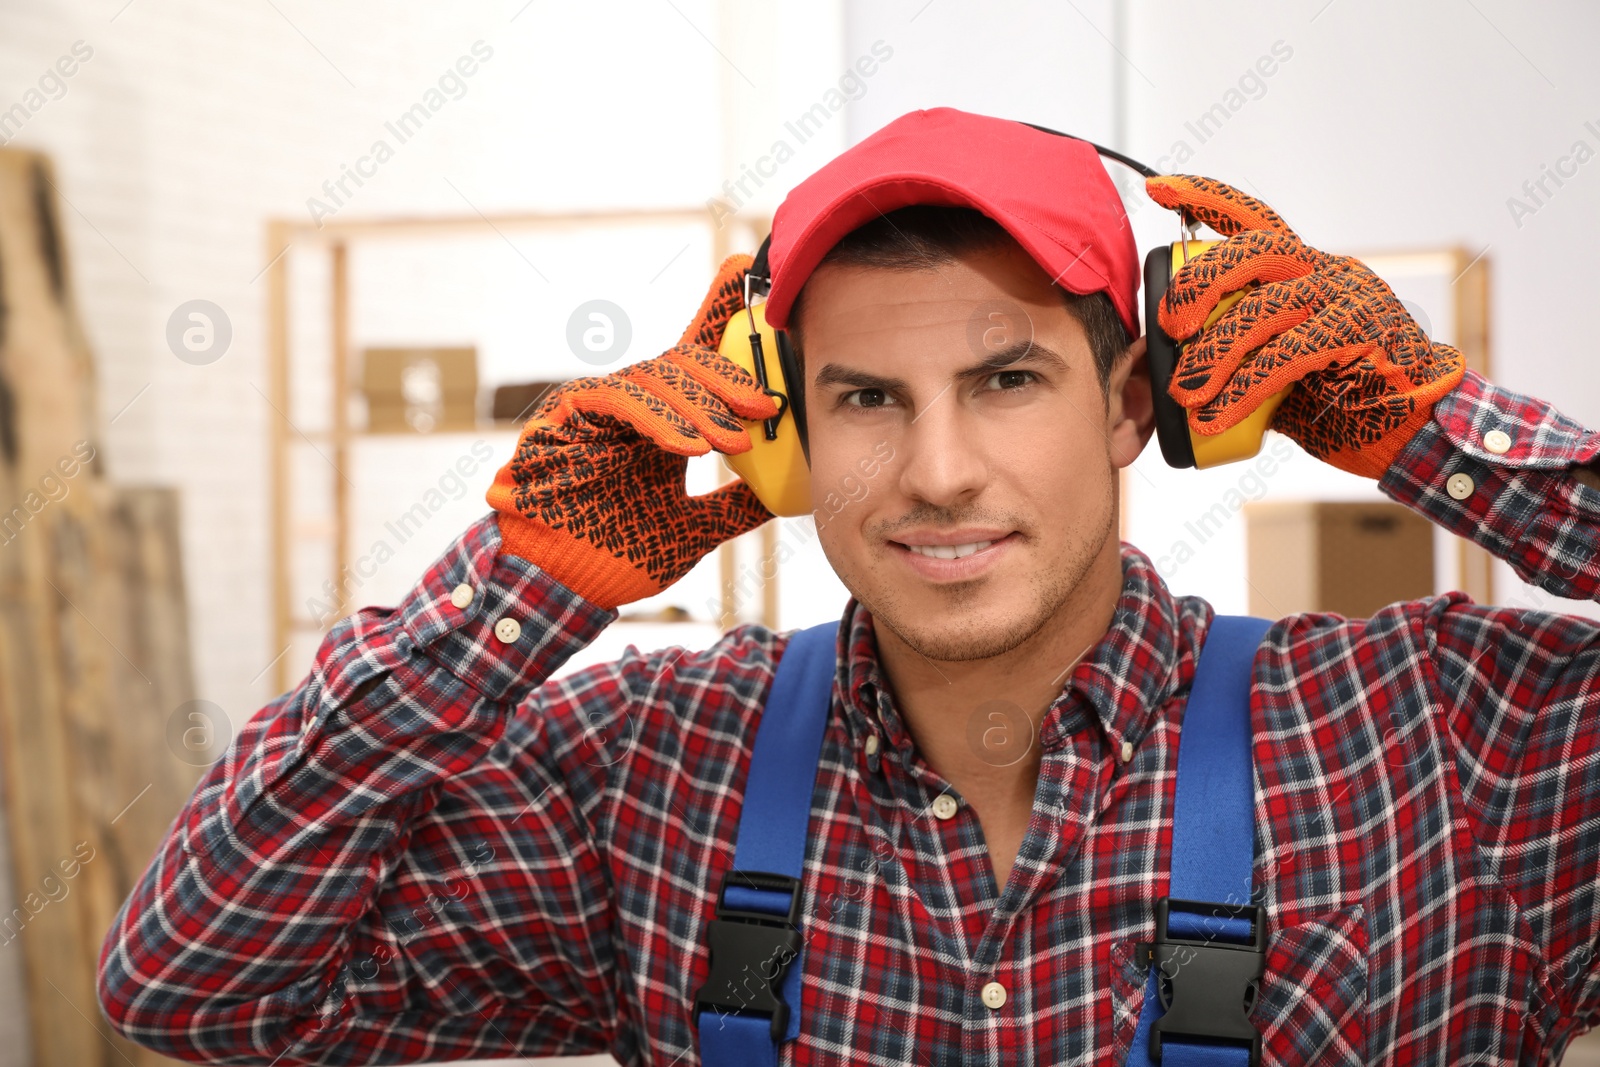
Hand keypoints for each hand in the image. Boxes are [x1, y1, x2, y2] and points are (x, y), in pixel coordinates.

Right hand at [486, 255, 779, 608]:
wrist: (562, 588)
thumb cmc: (614, 557)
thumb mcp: (692, 530)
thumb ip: (732, 507)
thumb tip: (782, 495)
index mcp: (657, 423)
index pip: (692, 360)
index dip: (715, 310)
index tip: (743, 271)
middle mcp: (628, 406)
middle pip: (681, 360)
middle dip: (728, 379)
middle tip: (766, 408)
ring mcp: (596, 407)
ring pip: (653, 374)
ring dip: (700, 407)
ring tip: (732, 443)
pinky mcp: (566, 417)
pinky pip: (617, 398)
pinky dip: (657, 418)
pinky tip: (688, 447)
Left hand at [1145, 174, 1464, 478]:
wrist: (1409, 430)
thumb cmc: (1339, 397)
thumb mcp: (1277, 368)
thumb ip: (1239, 352)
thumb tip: (1172, 368)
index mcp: (1300, 271)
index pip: (1253, 219)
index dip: (1206, 200)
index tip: (1159, 190)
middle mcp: (1324, 271)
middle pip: (1255, 250)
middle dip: (1201, 283)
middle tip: (1170, 327)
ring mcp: (1348, 298)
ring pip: (1266, 308)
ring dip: (1214, 354)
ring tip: (1184, 393)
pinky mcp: (1361, 334)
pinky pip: (1288, 355)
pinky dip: (1243, 389)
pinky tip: (1214, 416)